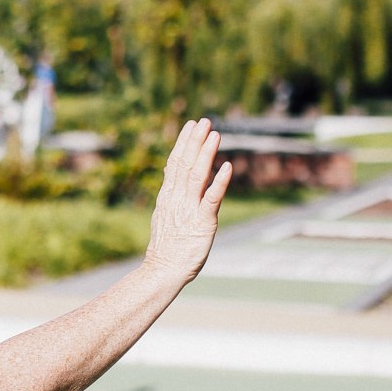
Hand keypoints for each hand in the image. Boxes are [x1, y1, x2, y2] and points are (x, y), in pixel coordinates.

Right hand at [144, 119, 231, 283]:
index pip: (175, 163)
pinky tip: (227, 166)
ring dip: (206, 153)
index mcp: (168, 196)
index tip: (191, 125)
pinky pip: (212, 198)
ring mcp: (189, 209)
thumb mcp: (164, 213)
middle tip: (204, 120)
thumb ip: (169, 192)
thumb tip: (169, 171)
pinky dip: (220, 182)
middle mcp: (177, 198)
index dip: (184, 143)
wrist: (163, 269)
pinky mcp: (203, 222)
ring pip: (198, 175)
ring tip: (215, 134)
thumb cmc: (166, 246)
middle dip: (195, 141)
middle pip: (186, 164)